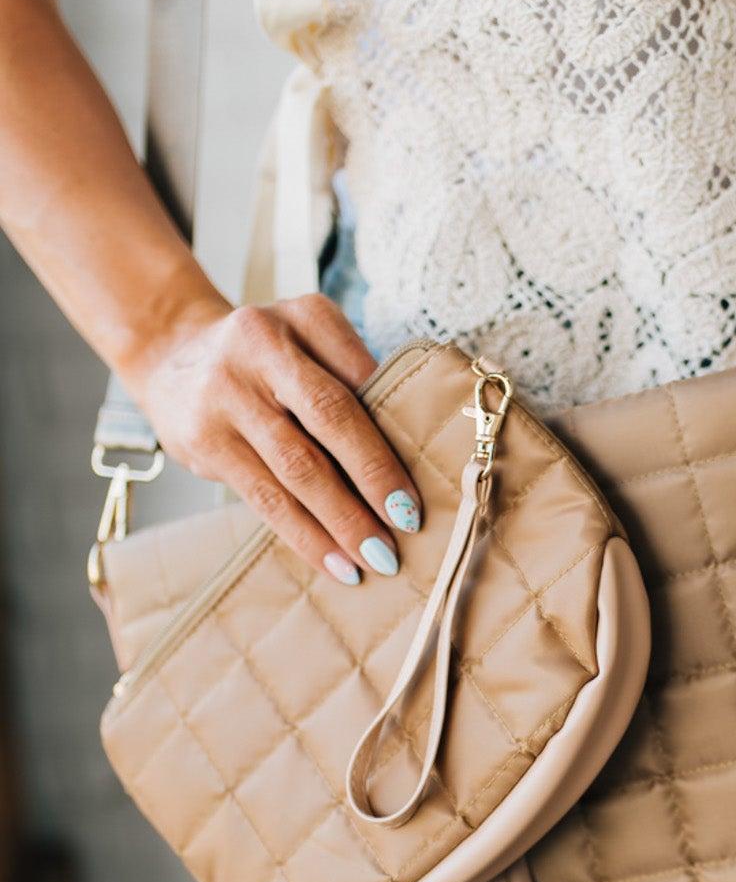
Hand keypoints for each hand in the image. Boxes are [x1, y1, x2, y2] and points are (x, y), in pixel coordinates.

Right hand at [124, 293, 421, 584]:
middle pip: (327, 419)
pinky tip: (335, 563)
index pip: (358, 381)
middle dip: (373, 478)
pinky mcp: (203, 440)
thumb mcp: (310, 340)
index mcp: (303, 318)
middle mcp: (259, 347)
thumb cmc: (267, 358)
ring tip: (378, 559)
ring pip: (295, 468)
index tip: (419, 490)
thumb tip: (411, 454)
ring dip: (342, 521)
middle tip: (407, 525)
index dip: (391, 437)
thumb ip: (354, 379)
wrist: (170, 354)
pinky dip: (305, 535)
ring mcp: (225, 394)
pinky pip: (264, 497)